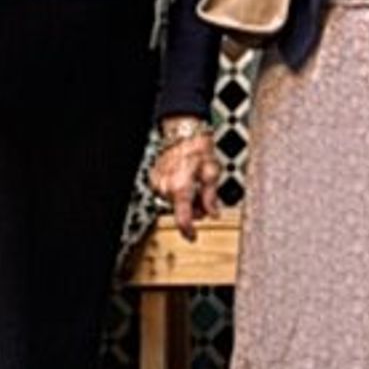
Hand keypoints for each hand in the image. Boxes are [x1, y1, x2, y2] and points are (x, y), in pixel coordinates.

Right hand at [150, 124, 221, 241]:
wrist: (183, 132)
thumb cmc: (198, 148)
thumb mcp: (212, 173)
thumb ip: (211, 197)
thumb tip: (213, 213)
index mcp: (180, 188)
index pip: (182, 219)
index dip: (188, 231)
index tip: (193, 237)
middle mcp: (166, 187)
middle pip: (180, 211)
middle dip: (194, 210)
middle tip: (206, 199)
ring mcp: (158, 183)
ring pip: (173, 203)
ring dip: (186, 200)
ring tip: (196, 185)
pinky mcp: (155, 179)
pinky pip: (167, 193)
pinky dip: (177, 191)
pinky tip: (185, 180)